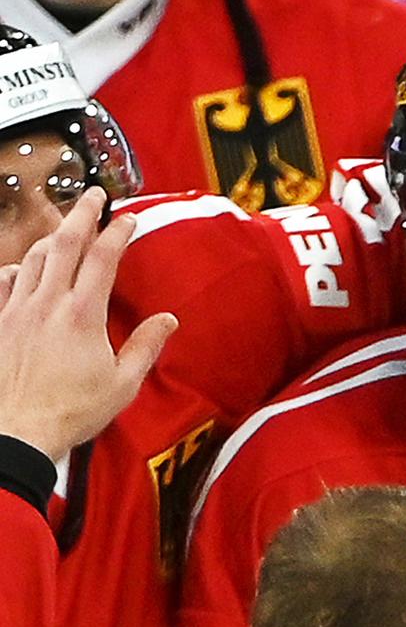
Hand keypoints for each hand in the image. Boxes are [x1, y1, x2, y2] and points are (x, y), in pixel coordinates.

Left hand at [0, 191, 172, 459]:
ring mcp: (17, 312)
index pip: (103, 257)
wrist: (17, 431)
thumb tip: (168, 320)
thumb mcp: (123, 384)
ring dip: (53, 238)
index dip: (118, 231)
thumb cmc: (72, 411)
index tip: (129, 218)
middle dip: (82, 213)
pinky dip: (17, 269)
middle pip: (65, 243)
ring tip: (66, 231)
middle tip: (94, 195)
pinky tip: (24, 270)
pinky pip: (4, 283)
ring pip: (34, 258)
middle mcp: (48, 305)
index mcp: (83, 315)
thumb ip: (145, 347)